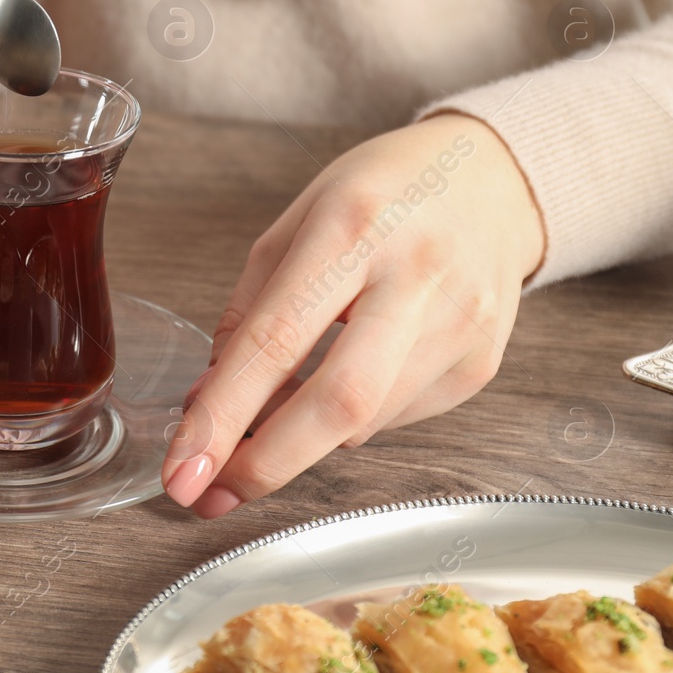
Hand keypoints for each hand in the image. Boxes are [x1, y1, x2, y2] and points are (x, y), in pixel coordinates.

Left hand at [161, 113, 545, 517]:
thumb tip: (207, 404)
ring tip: (266, 423)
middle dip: (265, 462)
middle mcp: (416, 274)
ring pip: (364, 422)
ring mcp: (460, 323)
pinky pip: (395, 419)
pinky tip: (340, 384)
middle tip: (211, 492)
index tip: (181, 469)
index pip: (276, 339)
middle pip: (338, 401)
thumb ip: (248, 313)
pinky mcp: (483, 363)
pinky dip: (349, 421)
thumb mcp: (295, 223)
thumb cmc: (379, 195)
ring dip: (299, 440)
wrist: (491, 179)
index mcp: (352, 226)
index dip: (222, 416)